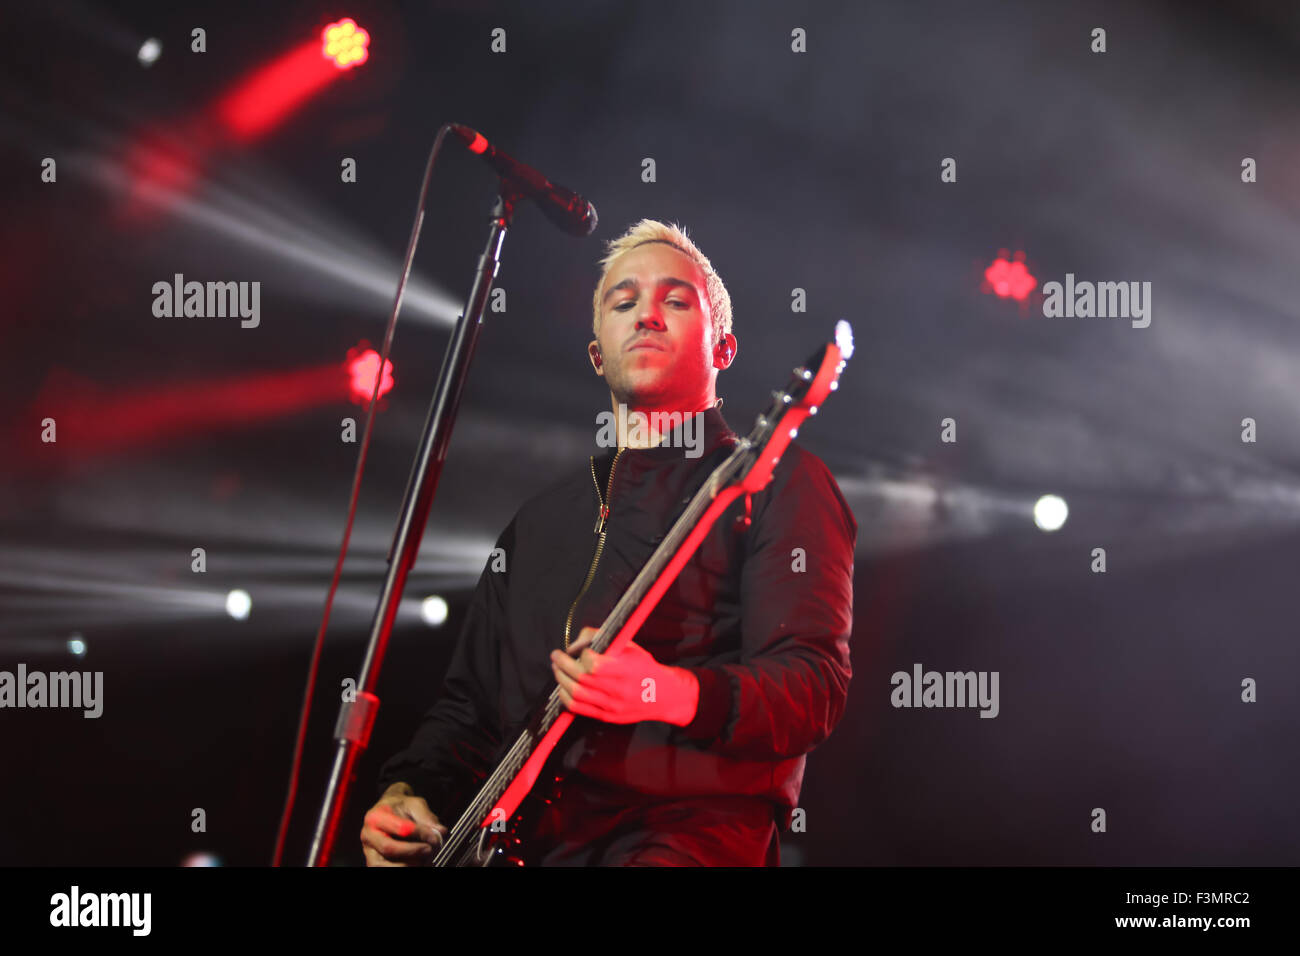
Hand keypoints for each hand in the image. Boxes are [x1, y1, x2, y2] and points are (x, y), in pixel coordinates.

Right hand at [360, 782, 448, 866]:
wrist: (390, 811)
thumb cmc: (400, 808)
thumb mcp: (414, 804)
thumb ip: (426, 816)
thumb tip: (440, 832)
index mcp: (376, 817)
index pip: (400, 828)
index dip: (420, 833)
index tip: (434, 836)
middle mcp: (369, 835)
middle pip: (389, 848)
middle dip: (413, 851)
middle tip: (430, 849)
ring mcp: (370, 852)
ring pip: (386, 866)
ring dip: (409, 864)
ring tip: (424, 858)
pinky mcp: (375, 863)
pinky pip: (388, 871)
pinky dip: (406, 868)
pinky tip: (417, 863)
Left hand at [550, 627, 698, 725]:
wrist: (664, 695)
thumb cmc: (645, 668)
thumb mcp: (630, 647)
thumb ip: (605, 639)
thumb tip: (579, 641)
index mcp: (626, 670)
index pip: (594, 665)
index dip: (582, 654)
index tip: (580, 649)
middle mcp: (619, 690)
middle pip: (581, 678)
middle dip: (563, 664)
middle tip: (556, 656)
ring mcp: (612, 706)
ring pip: (576, 694)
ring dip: (561, 679)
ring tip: (557, 669)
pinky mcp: (607, 717)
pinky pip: (579, 709)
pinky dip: (565, 697)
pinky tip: (562, 687)